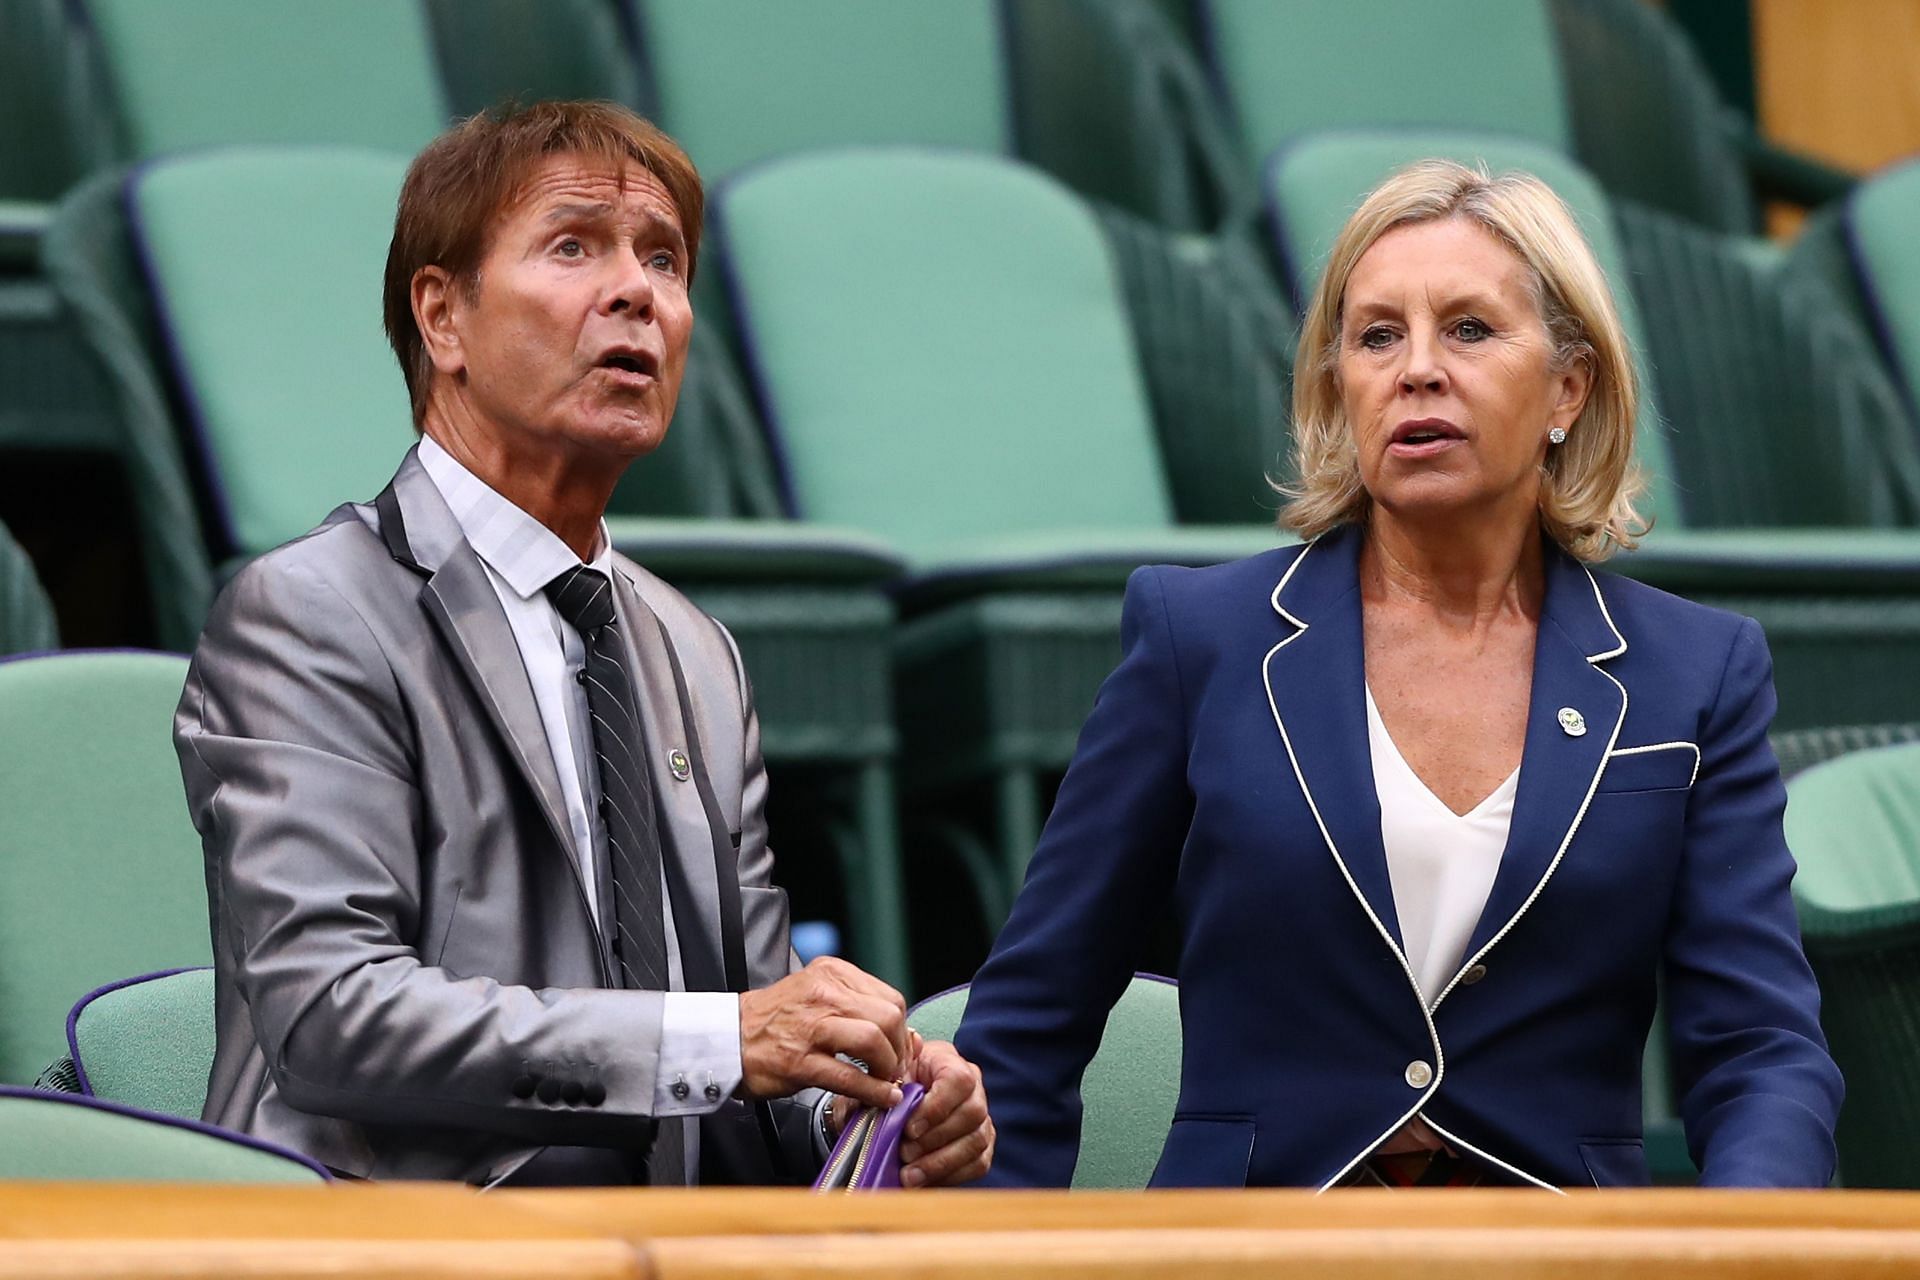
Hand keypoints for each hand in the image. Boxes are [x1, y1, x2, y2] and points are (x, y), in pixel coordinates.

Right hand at [737, 956, 907, 1108]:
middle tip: (897, 1070)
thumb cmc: (774, 1020)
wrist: (728, 1038)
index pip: (889, 998)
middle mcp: (824, 993)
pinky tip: (881, 1098)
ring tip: (887, 1082)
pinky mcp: (800, 1060)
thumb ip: (856, 1007)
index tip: (901, 1050)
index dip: (902, 1030)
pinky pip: (849, 1076)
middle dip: (899, 1049)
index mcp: (832, 974)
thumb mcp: (816, 995)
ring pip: (873, 1041)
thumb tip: (904, 1034)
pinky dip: (873, 1091)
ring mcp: (811, 1027)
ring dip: (889, 1069)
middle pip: (888, 1017)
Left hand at [897, 1034, 992, 1187]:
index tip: (909, 1128)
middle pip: (973, 1112)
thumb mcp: (879, 1081)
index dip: (937, 1107)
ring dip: (941, 1162)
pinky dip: (950, 1175)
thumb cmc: (886, 1089)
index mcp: (947, 1061)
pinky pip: (978, 1163)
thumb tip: (890, 1087)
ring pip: (977, 1141)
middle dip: (935, 1139)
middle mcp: (973, 1086)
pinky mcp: (982, 1146)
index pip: (958, 1080)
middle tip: (904, 1153)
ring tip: (909, 1174)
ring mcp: (981, 1117)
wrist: (889, 1108)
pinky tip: (924, 1180)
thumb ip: (882, 1082)